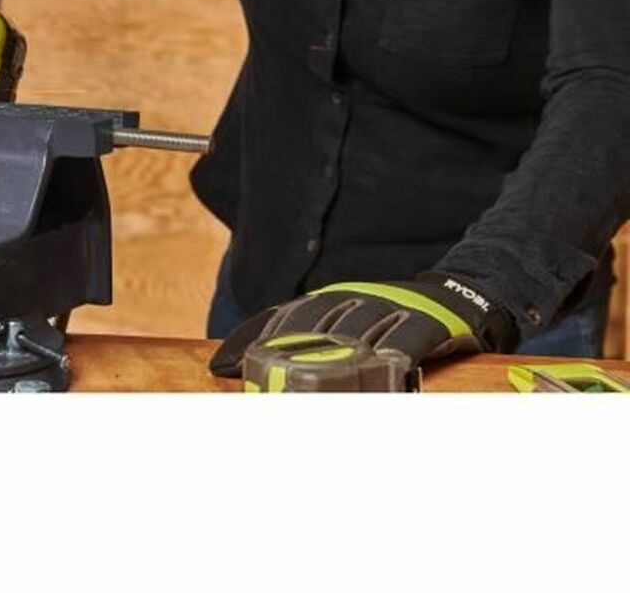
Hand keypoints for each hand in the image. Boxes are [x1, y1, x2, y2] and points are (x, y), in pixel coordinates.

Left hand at [209, 271, 516, 377]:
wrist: (464, 293)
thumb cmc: (397, 318)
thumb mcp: (353, 320)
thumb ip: (316, 341)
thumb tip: (269, 372)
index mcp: (333, 297)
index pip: (282, 316)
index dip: (253, 339)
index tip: (223, 366)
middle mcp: (355, 298)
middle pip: (311, 329)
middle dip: (284, 360)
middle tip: (266, 392)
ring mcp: (391, 307)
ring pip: (354, 336)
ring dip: (331, 366)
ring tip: (309, 396)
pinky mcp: (429, 321)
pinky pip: (406, 339)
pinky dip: (391, 357)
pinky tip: (380, 376)